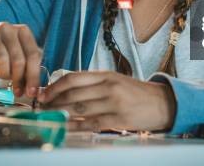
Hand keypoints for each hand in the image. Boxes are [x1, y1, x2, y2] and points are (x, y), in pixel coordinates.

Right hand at [0, 22, 42, 97]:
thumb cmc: (2, 57)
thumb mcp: (19, 58)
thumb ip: (29, 69)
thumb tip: (34, 89)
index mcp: (23, 30)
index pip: (33, 54)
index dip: (33, 75)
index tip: (32, 92)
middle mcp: (8, 28)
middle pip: (18, 59)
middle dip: (18, 78)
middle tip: (17, 90)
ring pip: (2, 60)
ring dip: (3, 73)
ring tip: (2, 74)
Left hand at [38, 71, 175, 131]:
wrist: (163, 103)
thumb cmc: (137, 93)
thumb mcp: (116, 81)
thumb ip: (94, 84)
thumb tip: (66, 90)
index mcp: (106, 75)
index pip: (73, 78)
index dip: (54, 86)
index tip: (42, 93)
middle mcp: (108, 87)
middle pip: (72, 94)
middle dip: (52, 101)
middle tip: (40, 108)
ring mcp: (113, 103)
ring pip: (78, 109)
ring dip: (59, 113)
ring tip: (48, 117)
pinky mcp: (118, 119)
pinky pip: (90, 123)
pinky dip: (75, 126)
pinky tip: (64, 127)